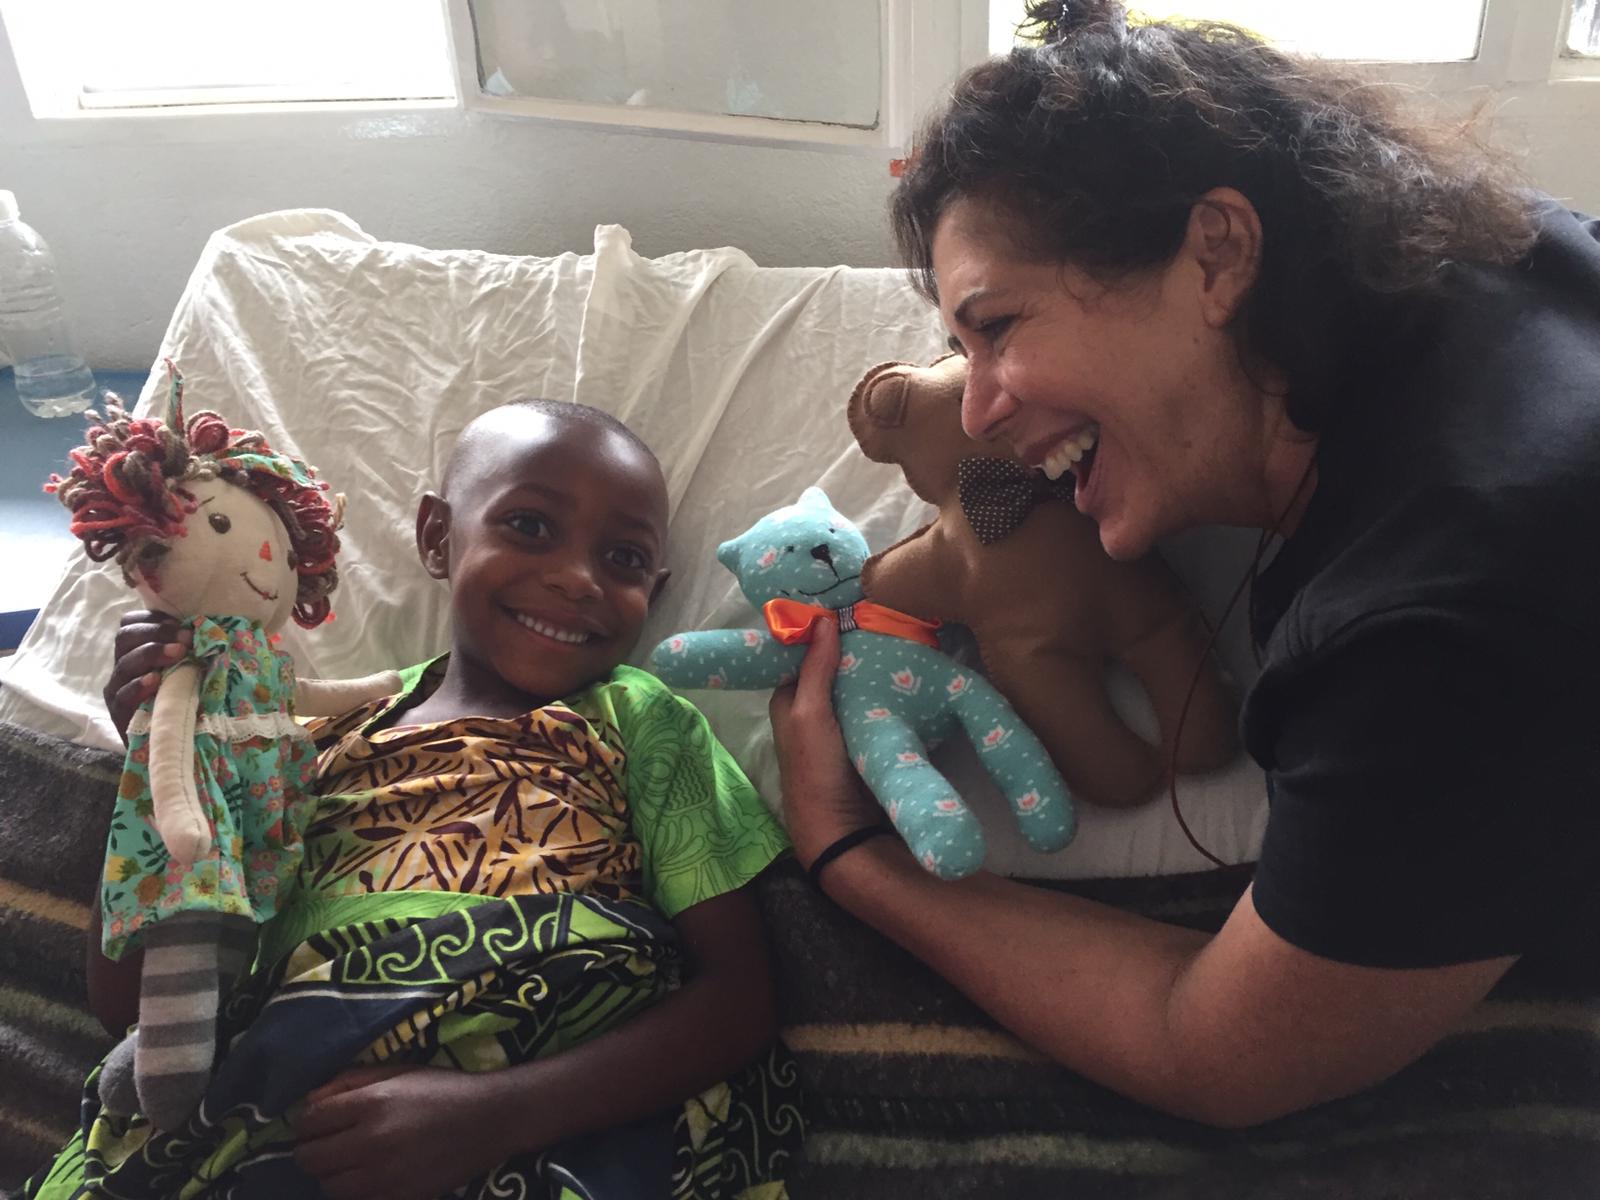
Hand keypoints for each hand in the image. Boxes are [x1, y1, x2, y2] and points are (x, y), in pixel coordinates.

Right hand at [105, 610, 189, 743]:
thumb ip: (185, 650)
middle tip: (187, 638)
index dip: (154, 619)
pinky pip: (123, 694)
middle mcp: (122, 666)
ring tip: (179, 653)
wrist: (164, 742)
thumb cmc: (180, 700)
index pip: (131, 622)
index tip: (183, 623)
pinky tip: (156, 680)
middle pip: (125, 637)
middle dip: (157, 632)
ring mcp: (117, 688)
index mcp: (135, 650)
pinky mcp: (118, 712)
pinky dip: (139, 685)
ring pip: (124, 662)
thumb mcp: (183, 670)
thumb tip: (207, 629)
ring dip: (153, 653)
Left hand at [290, 1065, 525, 1199]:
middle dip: (311, 1148)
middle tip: (327, 1142)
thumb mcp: (398, 1070)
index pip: (308, 1120)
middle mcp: (372, 1141)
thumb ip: (349, 1081)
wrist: (490, 1120)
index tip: (316, 1121)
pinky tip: (370, 1175)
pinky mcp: (398, 1199)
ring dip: (331, 1173)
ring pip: (327, 1186)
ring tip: (349, 1160)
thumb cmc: (443, 1088)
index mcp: (371, 1103)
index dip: (305, 1121)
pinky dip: (355, 1190)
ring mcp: (384, 1176)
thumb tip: (308, 1102)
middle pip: (310, 1158)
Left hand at [767, 617, 884, 869]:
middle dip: (853, 648)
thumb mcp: (809, 713)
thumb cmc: (816, 767)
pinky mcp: (867, 740)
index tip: (847, 607)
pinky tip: (909, 673)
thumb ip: (815, 669)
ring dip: (874, 669)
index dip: (821, 633)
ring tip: (901, 635)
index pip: (803, 655)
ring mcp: (841, 727)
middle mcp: (812, 712)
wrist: (845, 828)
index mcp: (789, 702)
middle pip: (833, 670)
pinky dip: (889, 692)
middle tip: (882, 617)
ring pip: (856, 687)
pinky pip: (877, 707)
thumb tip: (821, 619)